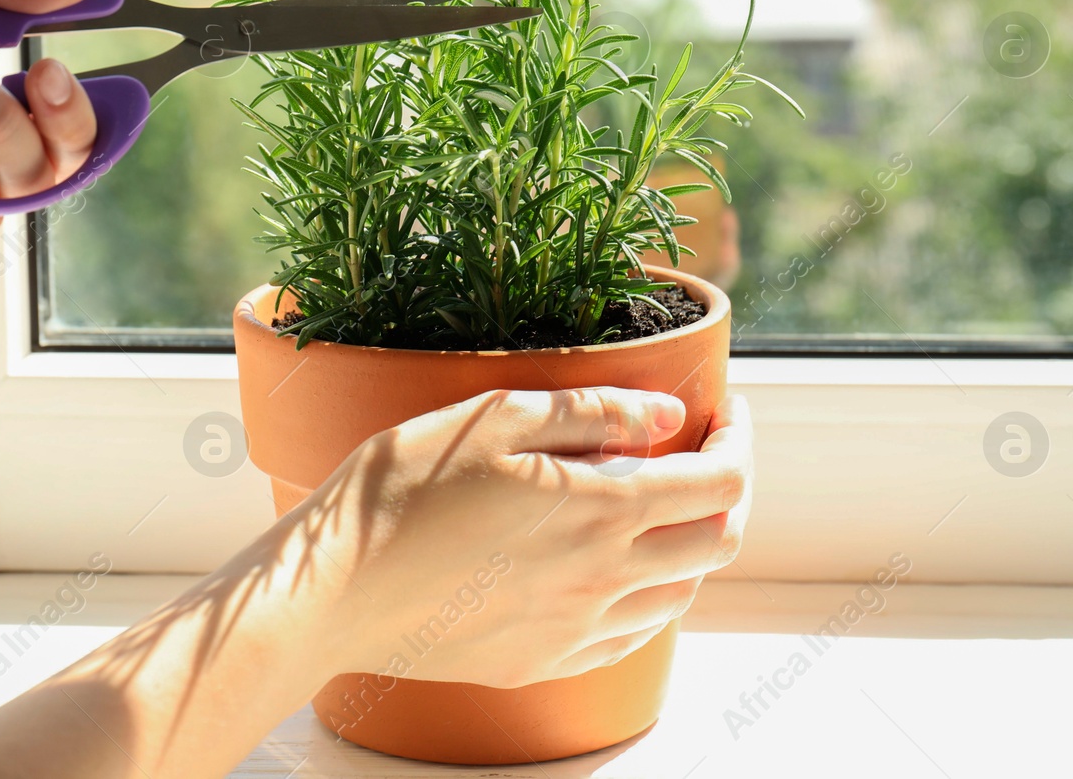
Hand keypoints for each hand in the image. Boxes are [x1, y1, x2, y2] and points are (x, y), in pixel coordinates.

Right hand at [0, 393, 749, 777]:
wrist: (332, 590)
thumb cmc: (399, 490)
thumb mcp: (493, 419)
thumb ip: (593, 413)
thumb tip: (669, 413)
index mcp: (601, 508)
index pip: (720, 480)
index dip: (741, 439)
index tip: (727, 412)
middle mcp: (605, 577)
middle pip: (717, 542)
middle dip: (729, 492)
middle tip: (704, 455)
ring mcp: (577, 628)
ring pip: (680, 593)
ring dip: (690, 545)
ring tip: (656, 506)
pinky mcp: (543, 660)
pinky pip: (630, 637)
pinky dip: (648, 598)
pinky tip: (614, 570)